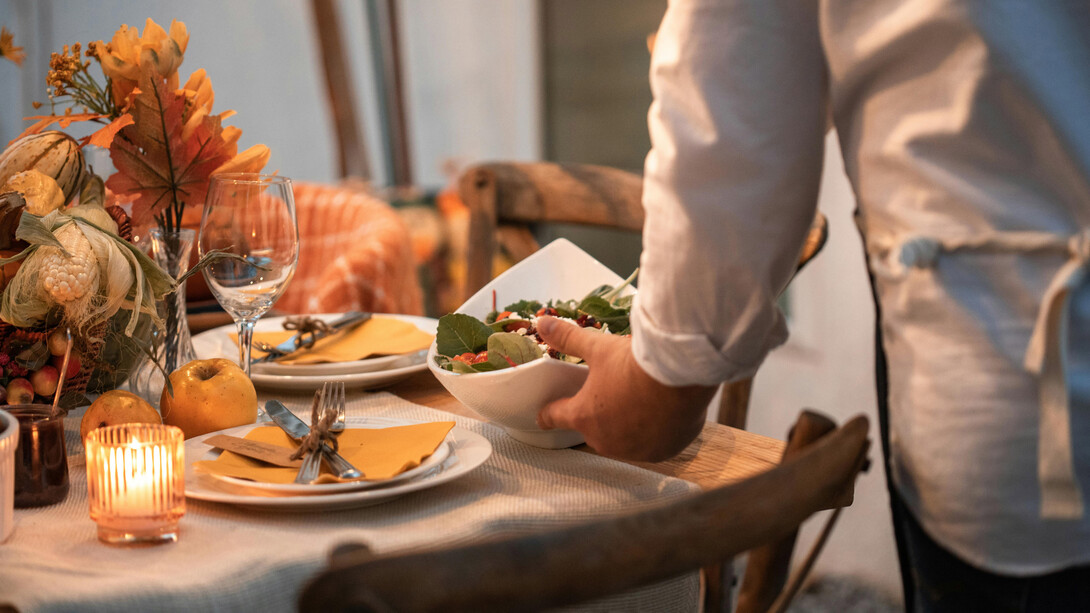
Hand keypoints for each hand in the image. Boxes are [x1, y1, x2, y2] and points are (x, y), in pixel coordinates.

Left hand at [535, 316, 716, 461]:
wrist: (682, 375)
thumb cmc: (635, 364)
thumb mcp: (598, 347)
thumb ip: (569, 339)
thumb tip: (542, 324)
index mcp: (584, 416)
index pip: (556, 417)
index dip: (548, 415)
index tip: (543, 417)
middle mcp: (606, 440)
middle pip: (593, 430)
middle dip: (598, 416)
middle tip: (610, 396)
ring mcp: (636, 449)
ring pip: (624, 441)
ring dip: (626, 428)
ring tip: (637, 404)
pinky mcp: (662, 451)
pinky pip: (653, 445)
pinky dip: (654, 433)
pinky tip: (661, 415)